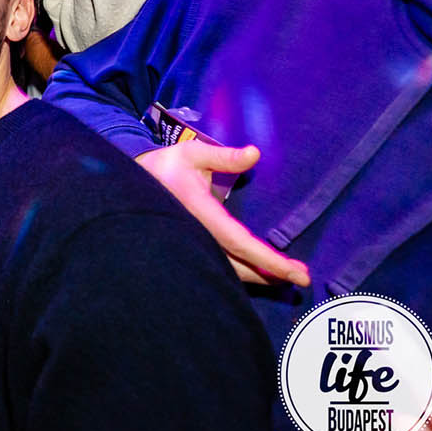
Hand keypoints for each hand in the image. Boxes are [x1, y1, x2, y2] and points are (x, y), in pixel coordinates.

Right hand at [135, 140, 309, 285]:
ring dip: (259, 275)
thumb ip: (223, 156)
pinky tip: (260, 271)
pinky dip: (243, 270)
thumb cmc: (166, 165)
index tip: (294, 270)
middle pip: (239, 264)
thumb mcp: (192, 154)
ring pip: (229, 269)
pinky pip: (221, 264)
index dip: (268, 260)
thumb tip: (255, 153)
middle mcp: (197, 235)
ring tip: (286, 275)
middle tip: (302, 277)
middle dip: (271, 273)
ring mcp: (193, 245)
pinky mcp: (192, 246)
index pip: (239, 242)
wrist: (129, 182)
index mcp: (199, 213)